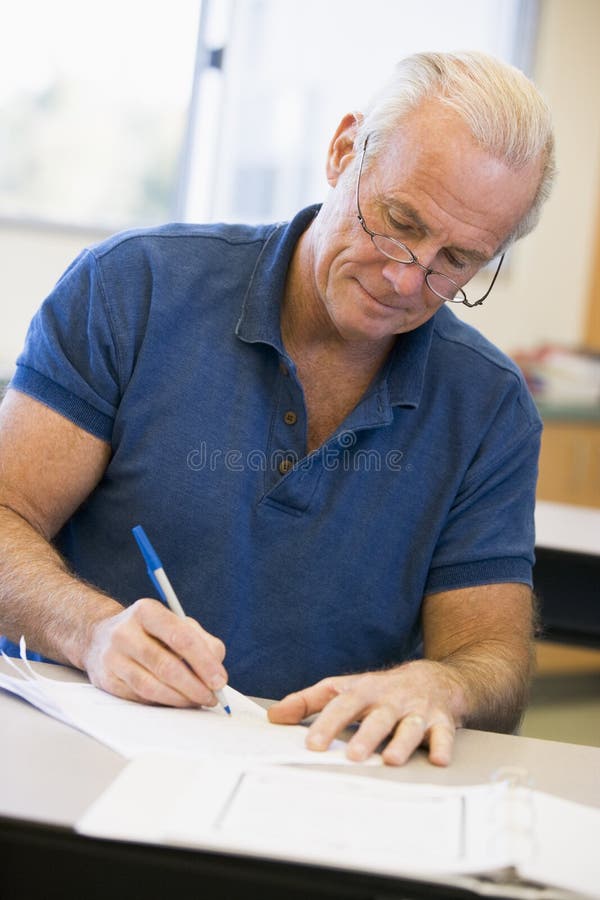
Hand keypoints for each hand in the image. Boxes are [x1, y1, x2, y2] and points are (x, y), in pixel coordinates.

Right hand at [81, 598, 227, 706]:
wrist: (101, 638)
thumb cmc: (150, 632)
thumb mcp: (176, 624)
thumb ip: (202, 642)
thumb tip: (216, 670)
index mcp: (146, 611)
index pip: (180, 637)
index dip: (203, 662)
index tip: (219, 680)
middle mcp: (125, 632)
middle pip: (166, 665)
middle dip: (194, 686)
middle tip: (212, 697)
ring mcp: (112, 657)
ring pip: (151, 686)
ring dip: (180, 699)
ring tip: (197, 701)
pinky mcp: (106, 680)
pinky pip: (139, 698)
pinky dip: (162, 703)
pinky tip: (176, 702)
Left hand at [268, 660, 463, 765]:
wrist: (434, 679)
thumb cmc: (381, 690)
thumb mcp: (345, 688)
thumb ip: (308, 702)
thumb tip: (274, 716)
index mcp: (364, 691)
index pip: (343, 705)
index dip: (327, 723)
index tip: (312, 745)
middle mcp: (391, 700)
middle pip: (377, 717)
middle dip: (366, 735)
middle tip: (352, 755)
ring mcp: (417, 711)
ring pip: (409, 726)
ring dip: (401, 742)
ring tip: (390, 760)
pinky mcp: (442, 722)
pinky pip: (445, 735)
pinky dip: (443, 746)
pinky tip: (439, 759)